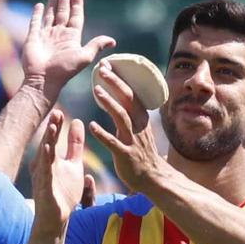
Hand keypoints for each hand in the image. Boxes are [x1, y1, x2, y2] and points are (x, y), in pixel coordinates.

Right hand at [22, 0, 114, 101]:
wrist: (43, 79)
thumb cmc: (64, 69)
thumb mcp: (84, 57)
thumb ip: (96, 45)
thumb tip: (113, 41)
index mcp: (72, 37)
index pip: (76, 16)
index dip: (77, 4)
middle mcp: (59, 34)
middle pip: (63, 12)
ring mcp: (46, 35)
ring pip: (50, 14)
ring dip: (53, 2)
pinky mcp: (33, 37)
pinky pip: (35, 22)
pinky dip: (37, 13)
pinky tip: (40, 5)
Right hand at [29, 108, 87, 228]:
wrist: (57, 218)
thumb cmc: (63, 192)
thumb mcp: (74, 165)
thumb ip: (75, 145)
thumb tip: (78, 122)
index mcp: (50, 158)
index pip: (53, 138)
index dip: (56, 125)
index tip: (60, 111)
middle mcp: (43, 165)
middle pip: (48, 143)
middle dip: (52, 129)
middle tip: (56, 113)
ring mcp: (43, 176)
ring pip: (45, 156)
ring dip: (48, 141)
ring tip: (53, 127)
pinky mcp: (44, 188)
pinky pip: (45, 173)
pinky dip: (46, 162)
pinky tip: (47, 150)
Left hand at [86, 63, 167, 195]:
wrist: (153, 178)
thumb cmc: (142, 152)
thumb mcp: (140, 130)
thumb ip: (131, 115)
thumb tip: (122, 98)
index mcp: (141, 118)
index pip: (131, 93)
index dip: (120, 78)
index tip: (108, 65)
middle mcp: (138, 126)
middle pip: (128, 100)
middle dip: (116, 83)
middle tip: (102, 70)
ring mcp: (132, 140)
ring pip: (122, 117)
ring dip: (110, 102)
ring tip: (97, 90)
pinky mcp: (125, 155)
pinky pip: (113, 143)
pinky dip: (103, 134)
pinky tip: (91, 126)